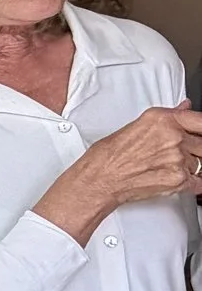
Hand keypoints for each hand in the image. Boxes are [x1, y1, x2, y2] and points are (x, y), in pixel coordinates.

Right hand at [35, 107, 201, 246]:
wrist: (100, 178)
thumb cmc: (110, 155)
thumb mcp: (139, 125)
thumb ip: (169, 117)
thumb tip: (185, 108)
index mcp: (163, 119)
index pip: (200, 120)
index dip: (201, 129)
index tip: (200, 133)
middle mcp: (172, 137)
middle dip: (195, 149)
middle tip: (178, 153)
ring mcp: (177, 159)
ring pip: (201, 162)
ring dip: (191, 165)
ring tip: (169, 167)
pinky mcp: (178, 180)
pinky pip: (200, 181)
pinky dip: (193, 182)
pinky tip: (180, 179)